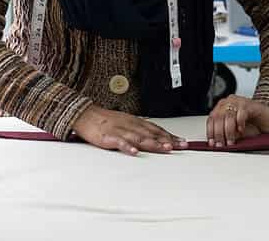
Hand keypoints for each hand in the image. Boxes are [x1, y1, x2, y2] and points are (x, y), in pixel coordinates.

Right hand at [71, 106, 187, 155]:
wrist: (86, 114)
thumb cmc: (106, 120)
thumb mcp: (126, 122)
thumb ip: (139, 129)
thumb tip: (155, 136)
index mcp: (135, 122)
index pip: (156, 129)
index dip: (170, 135)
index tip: (182, 141)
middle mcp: (130, 125)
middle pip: (152, 133)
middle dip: (167, 140)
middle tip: (181, 145)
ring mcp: (120, 131)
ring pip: (140, 137)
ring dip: (153, 143)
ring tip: (165, 148)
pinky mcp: (108, 137)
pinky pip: (119, 142)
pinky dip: (127, 147)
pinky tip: (135, 152)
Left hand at [206, 95, 268, 146]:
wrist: (268, 117)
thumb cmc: (252, 124)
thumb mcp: (236, 131)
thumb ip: (228, 133)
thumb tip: (220, 142)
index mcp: (222, 107)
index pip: (211, 119)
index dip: (210, 132)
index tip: (212, 143)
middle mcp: (228, 102)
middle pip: (218, 117)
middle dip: (219, 133)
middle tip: (221, 144)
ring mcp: (238, 101)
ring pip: (228, 116)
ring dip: (229, 131)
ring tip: (231, 141)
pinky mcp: (248, 104)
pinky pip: (241, 113)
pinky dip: (240, 123)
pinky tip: (241, 130)